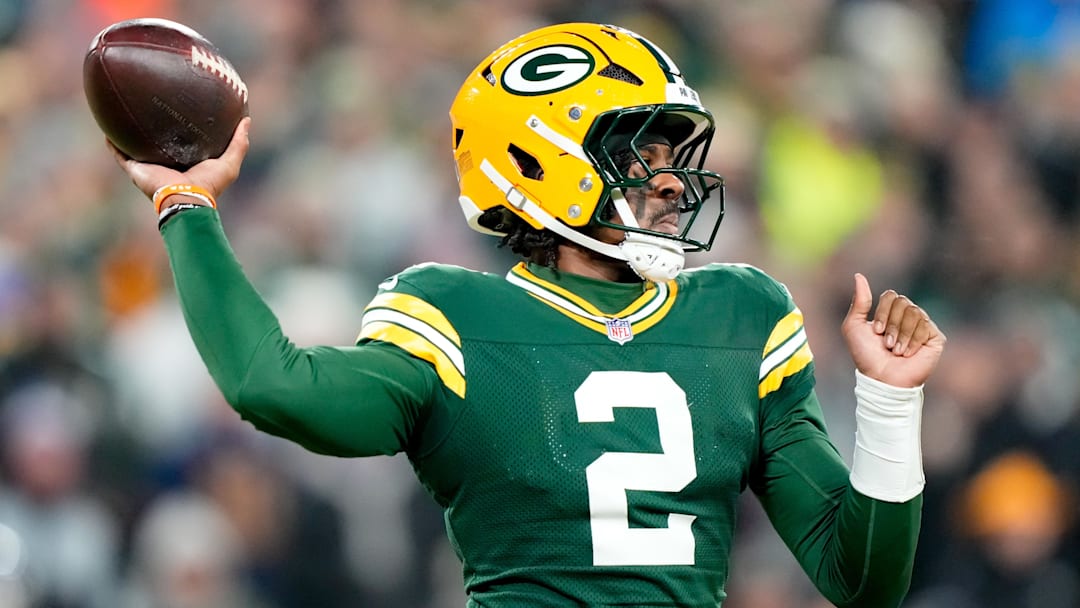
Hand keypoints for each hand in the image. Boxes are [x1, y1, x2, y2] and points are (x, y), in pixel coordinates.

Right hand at [110, 116, 251, 201]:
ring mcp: (149, 167)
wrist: (186, 199)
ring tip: (123, 112)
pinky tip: (106, 129)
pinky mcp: (135, 169)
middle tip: (149, 105)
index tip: (181, 110)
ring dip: (128, 133)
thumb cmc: (209, 184)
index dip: (181, 129)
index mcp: (185, 162)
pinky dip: (112, 143)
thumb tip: (247, 120)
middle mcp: (165, 164)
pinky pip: (119, 154)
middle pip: (156, 143)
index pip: (182, 144)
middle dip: (152, 128)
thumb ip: (239, 143)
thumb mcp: (230, 162)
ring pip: (134, 147)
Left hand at [841, 273, 945, 387]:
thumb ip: (859, 301)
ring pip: (915, 312)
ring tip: (896, 351)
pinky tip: (908, 354)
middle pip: (903, 302)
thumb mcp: (854, 326)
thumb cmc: (866, 355)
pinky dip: (913, 342)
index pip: (891, 295)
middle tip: (887, 344)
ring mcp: (923, 326)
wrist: (882, 378)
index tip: (876, 332)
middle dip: (891, 324)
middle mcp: (908, 316)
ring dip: (901, 335)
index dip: (882, 313)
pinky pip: (926, 326)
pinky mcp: (935, 338)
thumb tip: (859, 275)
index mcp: (891, 312)